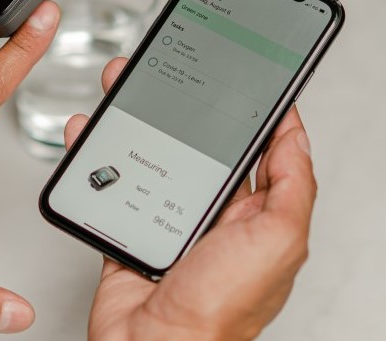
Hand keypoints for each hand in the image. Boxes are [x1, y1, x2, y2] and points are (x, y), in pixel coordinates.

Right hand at [67, 58, 316, 340]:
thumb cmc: (218, 311)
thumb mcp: (277, 242)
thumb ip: (291, 187)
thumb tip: (296, 137)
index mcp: (255, 216)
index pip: (262, 151)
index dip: (255, 113)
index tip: (245, 78)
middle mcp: (214, 218)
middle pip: (199, 147)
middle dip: (183, 106)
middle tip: (169, 74)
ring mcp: (169, 224)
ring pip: (153, 159)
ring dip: (135, 123)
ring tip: (123, 90)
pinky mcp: (129, 232)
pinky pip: (112, 186)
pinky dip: (96, 159)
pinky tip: (89, 135)